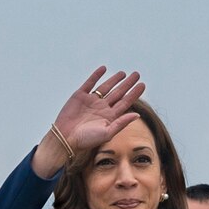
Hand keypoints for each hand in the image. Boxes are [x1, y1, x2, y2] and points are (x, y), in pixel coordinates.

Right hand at [32, 67, 146, 176]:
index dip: (134, 93)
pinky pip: (89, 83)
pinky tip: (104, 69)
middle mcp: (102, 108)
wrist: (66, 138)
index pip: (125, 102)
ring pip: (105, 87)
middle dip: (127, 84)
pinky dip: (96, 75)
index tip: (142, 85)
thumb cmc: (86, 140)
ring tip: (123, 73)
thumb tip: (138, 114)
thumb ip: (122, 123)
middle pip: (118, 93)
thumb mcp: (107, 133)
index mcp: (110, 117)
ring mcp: (91, 101)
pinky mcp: (79, 96)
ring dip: (114, 79)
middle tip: (137, 74)